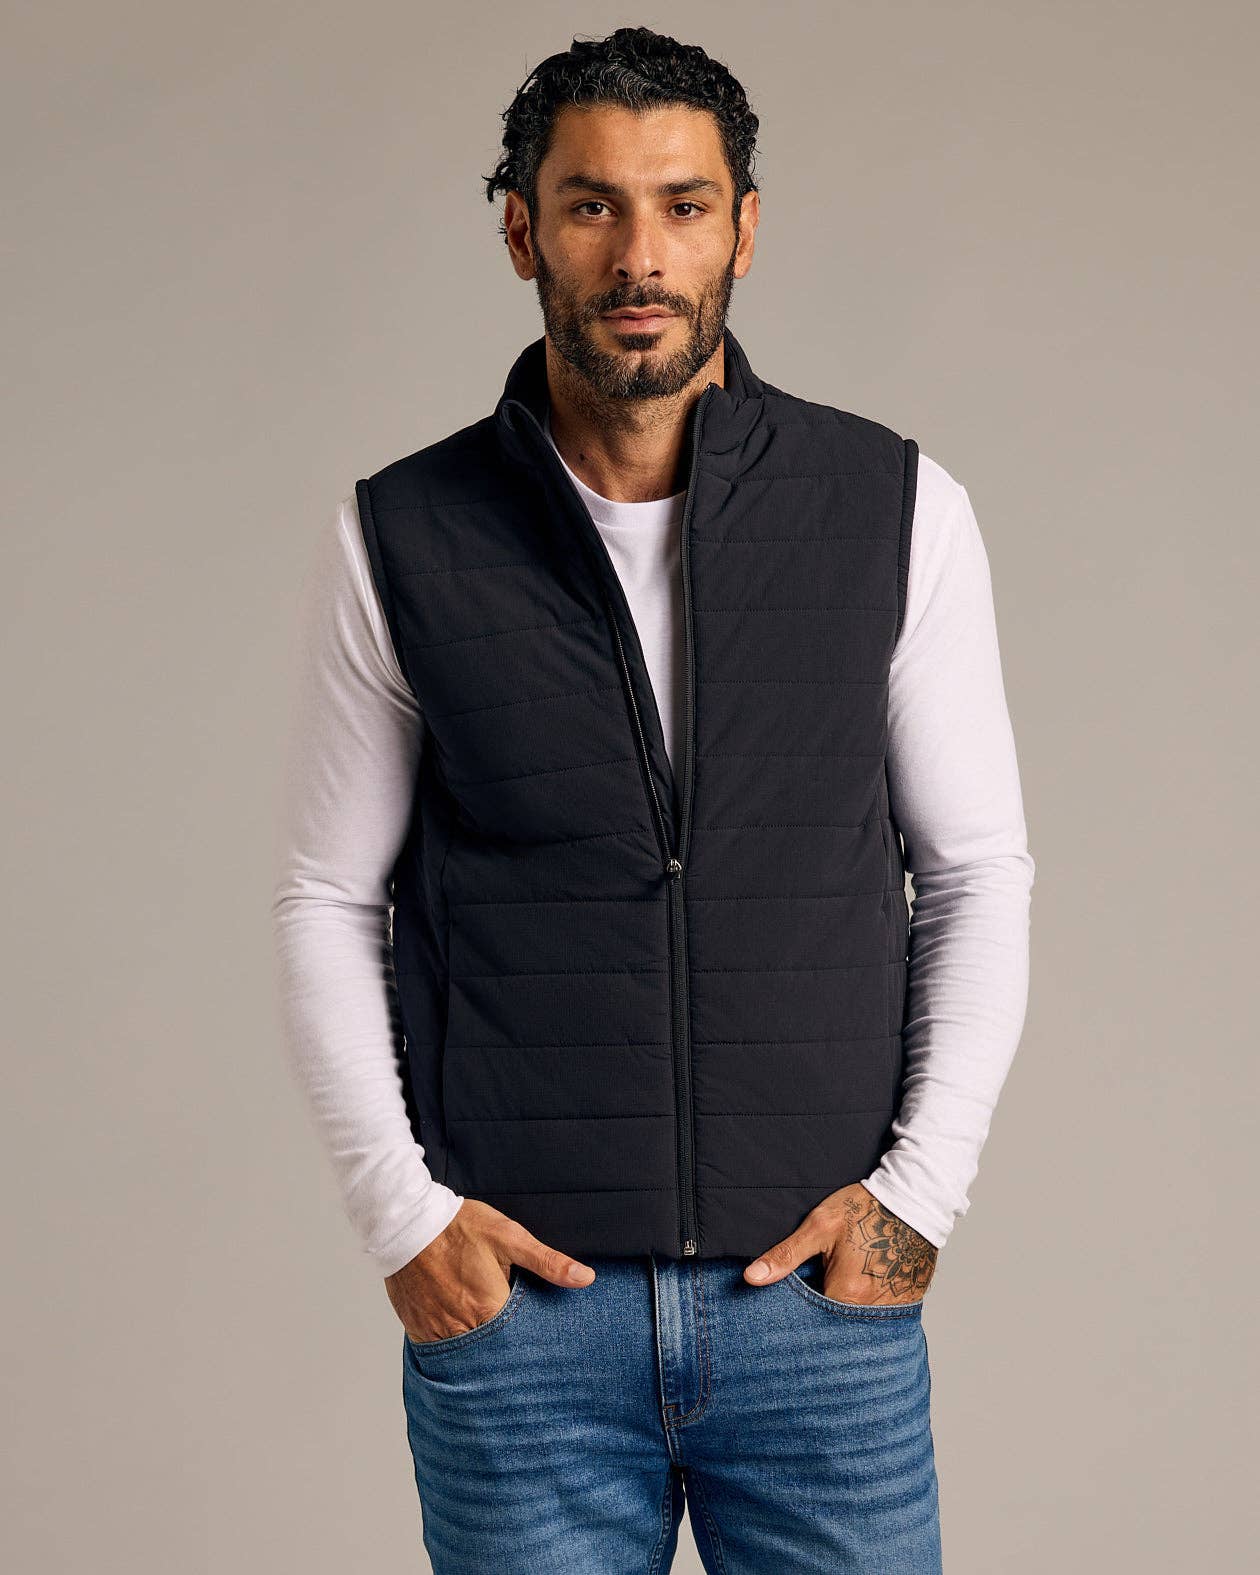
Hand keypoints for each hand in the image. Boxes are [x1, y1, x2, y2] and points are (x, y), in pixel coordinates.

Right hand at [384, 1198, 595, 1342]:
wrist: (407, 1222)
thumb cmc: (459, 1227)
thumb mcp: (510, 1237)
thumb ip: (548, 1262)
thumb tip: (585, 1278)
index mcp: (489, 1309)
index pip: (518, 1341)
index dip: (526, 1339)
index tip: (533, 1338)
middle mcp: (461, 1327)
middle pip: (490, 1352)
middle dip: (501, 1347)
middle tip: (505, 1332)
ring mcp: (435, 1330)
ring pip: (462, 1354)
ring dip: (474, 1347)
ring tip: (481, 1331)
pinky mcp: (416, 1327)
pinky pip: (436, 1348)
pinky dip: (447, 1342)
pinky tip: (455, 1327)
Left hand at [742, 1182, 937, 1305]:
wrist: (914, 1197)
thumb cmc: (865, 1208)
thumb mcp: (819, 1225)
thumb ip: (786, 1255)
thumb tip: (751, 1277)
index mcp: (846, 1293)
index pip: (812, 1323)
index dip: (800, 1316)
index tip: (793, 1306)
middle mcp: (871, 1309)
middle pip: (836, 1326)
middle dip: (823, 1318)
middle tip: (820, 1286)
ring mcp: (893, 1307)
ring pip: (859, 1321)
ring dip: (846, 1314)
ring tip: (843, 1284)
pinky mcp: (908, 1301)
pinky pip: (881, 1314)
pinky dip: (869, 1307)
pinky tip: (864, 1285)